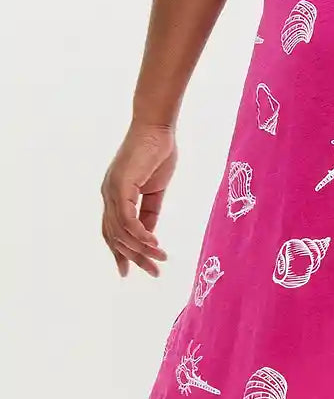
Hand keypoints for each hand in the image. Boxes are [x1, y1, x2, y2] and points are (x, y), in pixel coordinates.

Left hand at [100, 120, 175, 275]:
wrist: (157, 127)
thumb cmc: (157, 151)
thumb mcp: (155, 188)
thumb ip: (150, 210)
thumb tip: (149, 234)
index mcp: (114, 196)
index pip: (111, 231)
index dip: (119, 252)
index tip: (129, 271)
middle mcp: (108, 196)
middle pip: (115, 237)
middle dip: (134, 258)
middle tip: (153, 272)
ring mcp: (111, 192)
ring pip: (121, 232)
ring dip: (141, 249)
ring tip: (160, 259)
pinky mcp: (120, 187)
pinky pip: (128, 219)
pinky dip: (140, 234)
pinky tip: (154, 243)